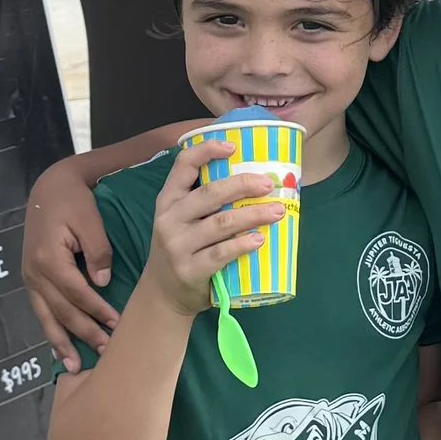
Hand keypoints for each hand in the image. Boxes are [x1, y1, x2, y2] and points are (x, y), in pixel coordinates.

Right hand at [25, 157, 121, 368]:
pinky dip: (50, 332)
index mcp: (49, 258)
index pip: (76, 292)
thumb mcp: (89, 218)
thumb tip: (102, 282)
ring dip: (61, 342)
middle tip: (107, 351)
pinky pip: (40, 311)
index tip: (117, 324)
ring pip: (46, 317)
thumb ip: (97, 250)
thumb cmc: (73, 201)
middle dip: (84, 333)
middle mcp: (34, 273)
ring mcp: (29, 278)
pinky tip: (58, 349)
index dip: (97, 310)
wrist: (47, 190)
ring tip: (75, 366)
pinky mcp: (31, 280)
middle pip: (61, 311)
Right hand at [143, 145, 296, 317]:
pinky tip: (259, 239)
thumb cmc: (182, 248)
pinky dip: (242, 245)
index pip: (182, 165)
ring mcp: (178, 245)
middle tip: (269, 183)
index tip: (233, 146)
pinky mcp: (190, 269)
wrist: (163, 293)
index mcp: (169, 199)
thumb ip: (205, 201)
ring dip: (253, 215)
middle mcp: (170, 219)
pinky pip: (221, 254)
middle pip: (210, 193)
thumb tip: (255, 179)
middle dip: (243, 184)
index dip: (207, 151)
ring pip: (221, 223)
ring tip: (277, 211)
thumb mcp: (181, 220)